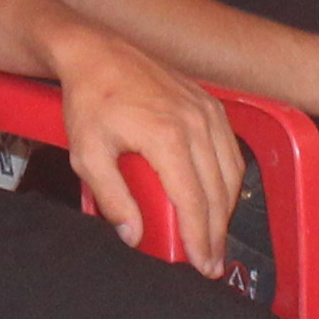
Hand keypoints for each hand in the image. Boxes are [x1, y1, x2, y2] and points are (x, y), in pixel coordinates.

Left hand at [44, 23, 240, 258]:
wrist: (96, 53)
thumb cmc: (90, 100)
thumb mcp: (87, 154)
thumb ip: (111, 198)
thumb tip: (133, 234)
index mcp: (168, 137)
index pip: (194, 201)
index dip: (200, 238)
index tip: (202, 265)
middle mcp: (196, 123)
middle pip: (218, 192)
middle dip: (217, 233)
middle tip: (211, 263)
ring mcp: (207, 111)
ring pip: (231, 172)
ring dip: (227, 209)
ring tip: (215, 238)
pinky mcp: (210, 104)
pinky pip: (231, 150)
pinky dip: (230, 180)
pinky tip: (220, 198)